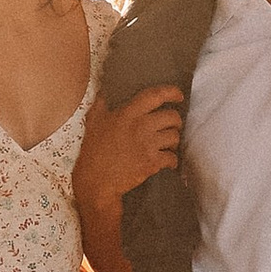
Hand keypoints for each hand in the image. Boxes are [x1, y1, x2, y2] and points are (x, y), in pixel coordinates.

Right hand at [75, 84, 182, 204]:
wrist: (96, 180)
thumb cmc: (93, 151)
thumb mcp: (93, 121)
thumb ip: (101, 104)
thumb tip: (103, 91)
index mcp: (128, 113)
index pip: (156, 95)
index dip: (171, 92)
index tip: (178, 96)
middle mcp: (141, 126)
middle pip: (172, 117)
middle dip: (175, 121)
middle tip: (171, 125)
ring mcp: (148, 145)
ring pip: (175, 136)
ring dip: (173, 140)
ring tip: (167, 144)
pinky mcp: (152, 163)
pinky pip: (172, 158)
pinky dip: (172, 160)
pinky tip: (167, 161)